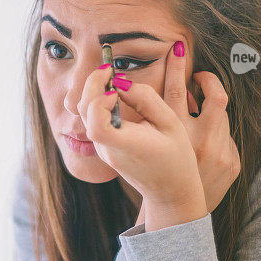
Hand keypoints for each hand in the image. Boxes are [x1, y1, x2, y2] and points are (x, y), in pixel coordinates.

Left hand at [79, 63, 206, 231]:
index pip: (96, 123)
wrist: (171, 192)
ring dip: (93, 92)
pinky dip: (97, 102)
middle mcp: (108, 150)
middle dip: (92, 85)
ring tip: (111, 78)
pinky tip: (113, 94)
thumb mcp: (171, 123)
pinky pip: (92, 120)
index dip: (99, 99)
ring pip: (84, 115)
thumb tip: (121, 83)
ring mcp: (102, 151)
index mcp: (126, 145)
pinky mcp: (103, 149)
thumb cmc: (176, 158)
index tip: (116, 86)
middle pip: (84, 113)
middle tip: (108, 69)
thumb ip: (145, 99)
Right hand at [161, 42, 240, 212]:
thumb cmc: (157, 168)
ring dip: (210, 106)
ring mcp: (221, 153)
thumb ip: (162, 114)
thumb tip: (181, 89)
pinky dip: (214, 134)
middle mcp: (201, 142)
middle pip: (214, 95)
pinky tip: (204, 144)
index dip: (178, 66)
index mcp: (175, 134)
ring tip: (199, 107)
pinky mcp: (232, 163)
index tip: (178, 51)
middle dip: (208, 78)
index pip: (177, 89)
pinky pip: (226, 136)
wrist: (175, 209)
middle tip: (201, 74)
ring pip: (222, 113)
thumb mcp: (152, 140)